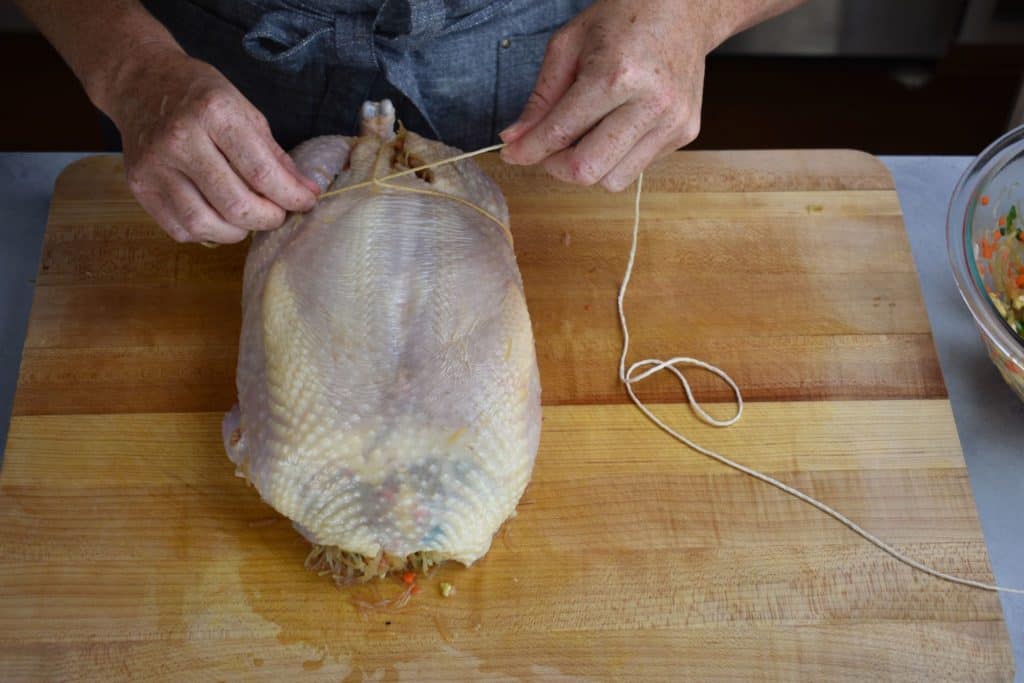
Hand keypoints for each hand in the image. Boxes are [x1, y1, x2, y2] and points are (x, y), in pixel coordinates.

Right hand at [107, 47, 318, 242]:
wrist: (141, 83)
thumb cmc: (200, 97)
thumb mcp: (244, 111)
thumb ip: (276, 155)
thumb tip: (308, 192)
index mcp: (214, 113)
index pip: (261, 172)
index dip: (291, 197)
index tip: (306, 202)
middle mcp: (180, 140)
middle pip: (235, 205)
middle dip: (267, 218)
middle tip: (277, 213)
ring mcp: (155, 166)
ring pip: (205, 224)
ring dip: (238, 232)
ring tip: (249, 218)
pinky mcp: (139, 187)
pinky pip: (180, 230)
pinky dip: (208, 232)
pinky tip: (218, 217)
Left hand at [499, 0, 714, 191]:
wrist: (684, 9)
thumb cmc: (623, 19)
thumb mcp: (568, 45)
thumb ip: (540, 98)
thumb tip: (514, 139)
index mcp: (615, 75)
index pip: (559, 134)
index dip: (528, 150)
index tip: (512, 154)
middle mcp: (650, 103)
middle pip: (587, 171)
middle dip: (557, 166)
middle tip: (550, 147)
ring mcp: (672, 122)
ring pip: (612, 180)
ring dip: (589, 165)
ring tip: (586, 134)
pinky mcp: (686, 133)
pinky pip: (636, 168)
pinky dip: (616, 156)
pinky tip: (617, 125)